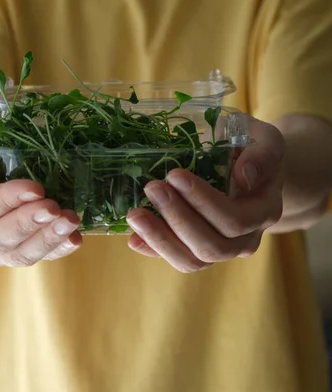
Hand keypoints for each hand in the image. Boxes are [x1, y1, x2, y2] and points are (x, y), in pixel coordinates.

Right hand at [0, 123, 82, 266]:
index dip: (5, 201)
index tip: (36, 188)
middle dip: (27, 225)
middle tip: (54, 208)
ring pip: (17, 255)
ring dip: (47, 239)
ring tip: (71, 220)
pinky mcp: (13, 253)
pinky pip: (36, 257)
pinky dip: (57, 249)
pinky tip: (75, 238)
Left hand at [127, 117, 283, 272]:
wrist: (250, 166)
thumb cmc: (254, 147)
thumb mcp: (266, 140)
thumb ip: (262, 154)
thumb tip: (243, 176)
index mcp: (264, 211)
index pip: (235, 220)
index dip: (203, 202)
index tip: (174, 174)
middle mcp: (246, 238)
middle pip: (212, 246)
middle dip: (177, 218)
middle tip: (151, 187)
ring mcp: (223, 248)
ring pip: (193, 261)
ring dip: (161, 239)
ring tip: (135, 214)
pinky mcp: (199, 249)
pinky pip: (178, 258)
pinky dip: (154, 249)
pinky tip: (134, 237)